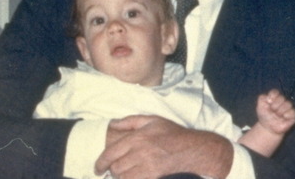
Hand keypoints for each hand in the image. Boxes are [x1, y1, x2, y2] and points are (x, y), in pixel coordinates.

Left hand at [96, 115, 232, 178]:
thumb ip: (130, 121)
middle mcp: (140, 151)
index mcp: (137, 137)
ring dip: (123, 177)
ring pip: (122, 177)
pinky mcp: (152, 177)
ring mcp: (146, 166)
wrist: (195, 150)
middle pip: (115, 167)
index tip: (99, 169)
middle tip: (118, 170)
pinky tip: (137, 177)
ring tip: (129, 174)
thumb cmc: (174, 135)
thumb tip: (112, 124)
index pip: (110, 153)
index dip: (100, 163)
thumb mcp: (154, 121)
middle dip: (114, 170)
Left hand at [256, 89, 294, 134]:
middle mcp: (282, 101)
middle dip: (275, 106)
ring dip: (280, 111)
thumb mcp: (259, 106)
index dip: (272, 96)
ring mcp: (288, 108)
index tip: (268, 102)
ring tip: (277, 116)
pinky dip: (286, 115)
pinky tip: (282, 119)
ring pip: (288, 104)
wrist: (268, 128)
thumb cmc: (265, 116)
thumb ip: (262, 98)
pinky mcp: (293, 115)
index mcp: (275, 98)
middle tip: (272, 111)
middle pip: (281, 98)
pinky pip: (292, 111)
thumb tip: (270, 97)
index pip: (275, 92)